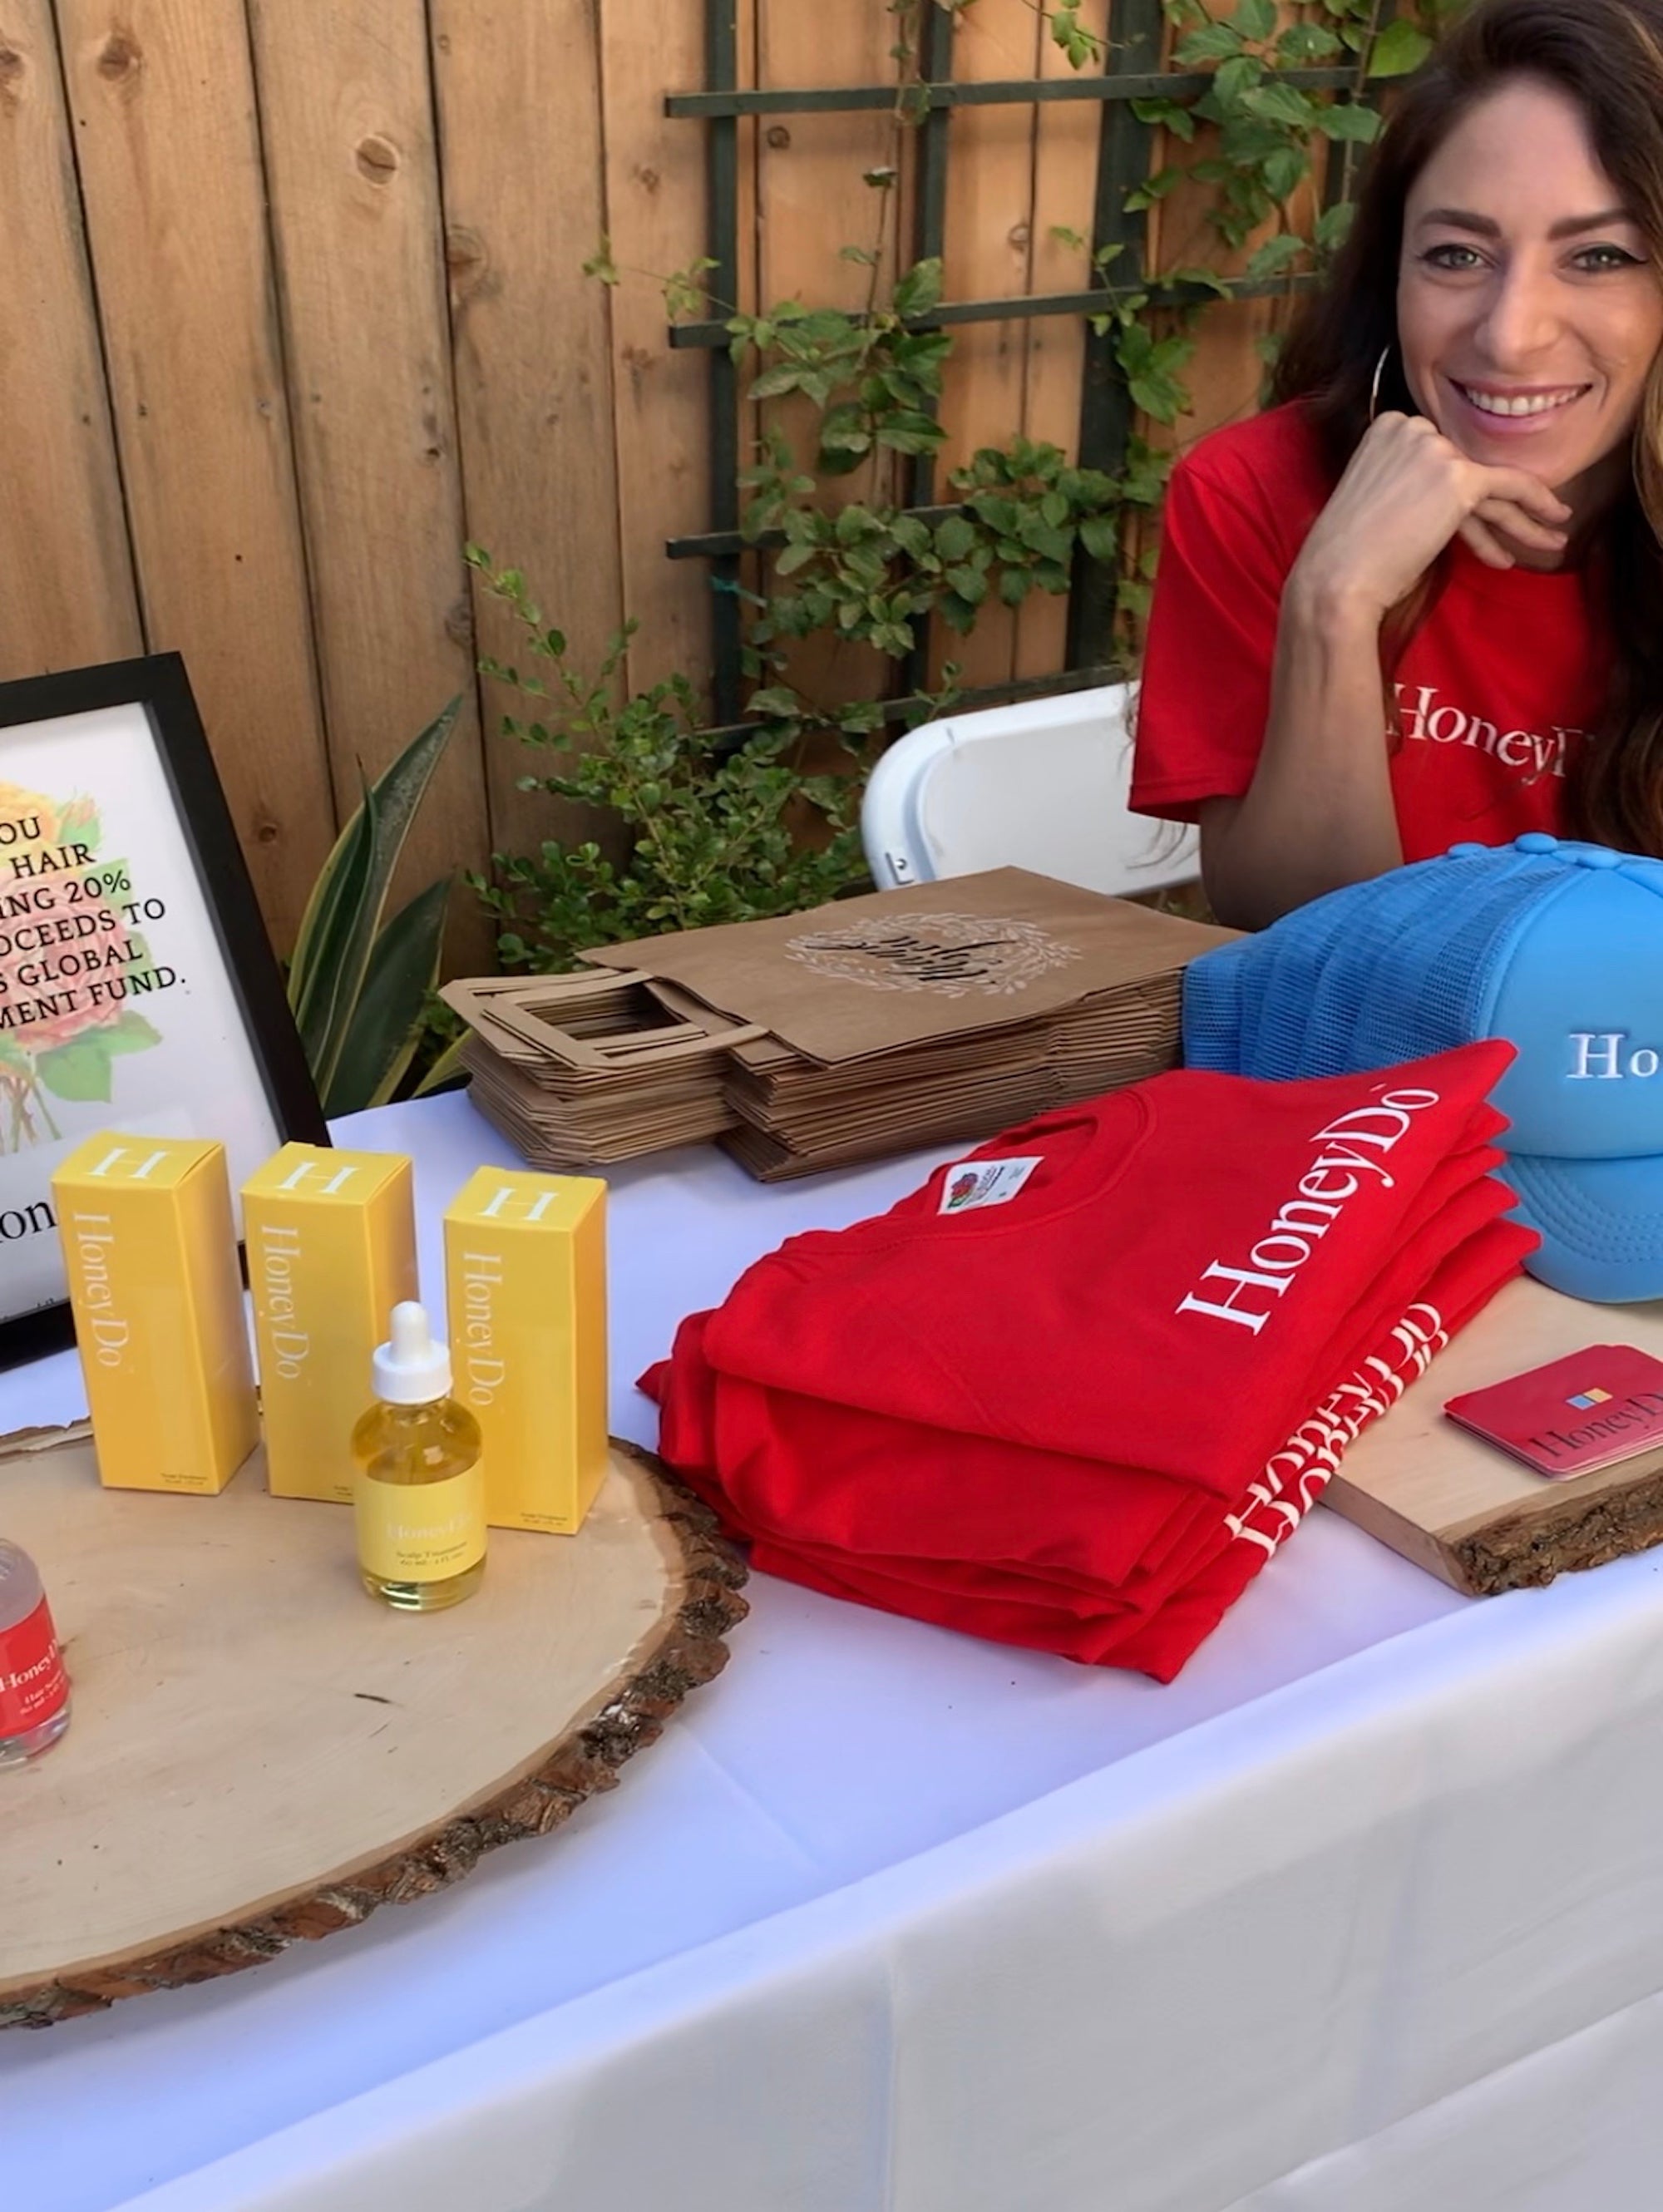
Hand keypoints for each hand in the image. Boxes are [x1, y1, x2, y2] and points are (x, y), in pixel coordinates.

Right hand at [1288, 411, 1572, 620]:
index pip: (1439, 459)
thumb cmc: (1348, 556)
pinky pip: (1510, 486)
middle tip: (1535, 522)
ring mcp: (1435, 449)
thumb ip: (1406, 483)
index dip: (1464, 499)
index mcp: (1385, 428)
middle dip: (1501, 507)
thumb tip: (1444, 499)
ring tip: (1552, 537)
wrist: (1336, 579)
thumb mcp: (1374, 500)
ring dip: (1525, 516)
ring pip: (1492, 483)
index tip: (1482, 526)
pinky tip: (1553, 521)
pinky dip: (1537, 502)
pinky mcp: (1457, 476)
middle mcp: (1411, 427)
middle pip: (1468, 470)